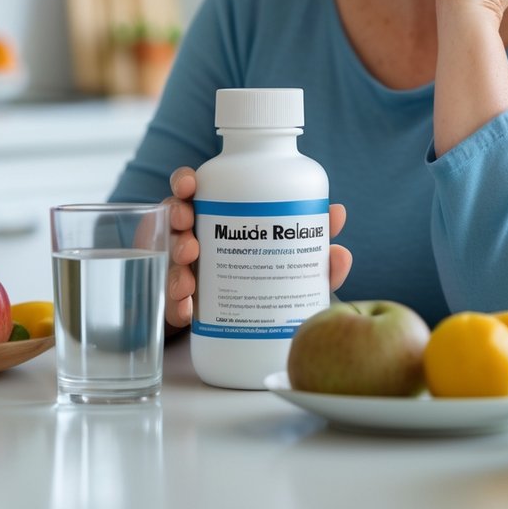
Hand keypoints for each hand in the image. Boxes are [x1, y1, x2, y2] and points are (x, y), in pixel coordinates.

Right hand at [165, 166, 352, 329]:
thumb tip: (338, 213)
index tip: (188, 186)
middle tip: (192, 241)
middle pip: (175, 216)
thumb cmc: (271, 277)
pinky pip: (171, 298)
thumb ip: (314, 243)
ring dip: (178, 264)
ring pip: (169, 255)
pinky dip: (178, 304)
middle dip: (178, 221)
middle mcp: (194, 234)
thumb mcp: (293, 260)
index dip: (184, 182)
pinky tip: (188, 310)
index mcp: (216, 214)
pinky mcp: (177, 300)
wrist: (248, 326)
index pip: (192, 188)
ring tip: (190, 280)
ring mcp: (182, 267)